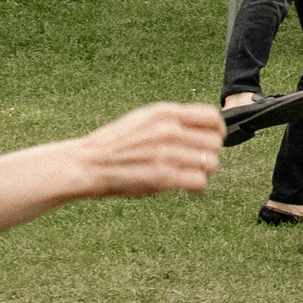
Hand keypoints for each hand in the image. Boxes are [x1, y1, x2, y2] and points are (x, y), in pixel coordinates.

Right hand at [70, 102, 222, 198]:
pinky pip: (199, 182)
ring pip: (210, 163)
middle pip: (214, 142)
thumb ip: (171, 122)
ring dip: (203, 172)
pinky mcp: (163, 177)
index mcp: (164, 112)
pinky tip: (187, 189)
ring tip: (190, 176)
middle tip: (196, 164)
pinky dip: (197, 188)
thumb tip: (202, 128)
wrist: (86, 164)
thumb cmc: (114, 145)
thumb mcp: (143, 119)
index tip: (212, 141)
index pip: (211, 117)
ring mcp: (166, 153)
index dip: (216, 131)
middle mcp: (168, 130)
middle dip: (209, 155)